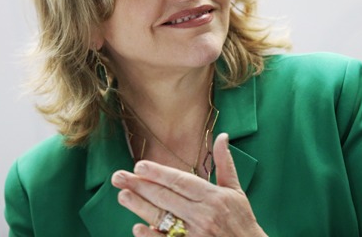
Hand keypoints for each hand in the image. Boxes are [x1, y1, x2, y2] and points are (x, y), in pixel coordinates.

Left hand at [111, 133, 266, 236]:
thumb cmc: (242, 220)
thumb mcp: (236, 190)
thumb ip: (225, 163)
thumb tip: (222, 136)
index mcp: (214, 197)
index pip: (180, 181)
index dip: (158, 173)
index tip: (139, 166)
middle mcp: (203, 215)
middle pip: (165, 197)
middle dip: (140, 186)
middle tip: (119, 177)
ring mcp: (195, 235)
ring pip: (161, 218)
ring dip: (139, 207)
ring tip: (123, 196)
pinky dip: (151, 235)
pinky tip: (137, 227)